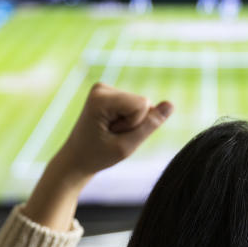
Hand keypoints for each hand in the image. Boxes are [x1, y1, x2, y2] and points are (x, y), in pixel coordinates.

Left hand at [53, 82, 173, 178]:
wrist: (76, 158)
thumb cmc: (98, 156)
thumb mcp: (127, 146)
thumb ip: (150, 125)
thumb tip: (171, 104)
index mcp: (101, 98)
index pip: (143, 104)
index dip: (135, 125)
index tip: (114, 134)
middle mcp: (101, 88)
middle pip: (143, 103)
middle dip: (133, 123)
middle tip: (112, 135)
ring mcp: (104, 88)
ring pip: (142, 105)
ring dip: (131, 123)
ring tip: (110, 132)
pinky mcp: (110, 93)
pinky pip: (137, 106)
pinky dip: (128, 120)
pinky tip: (111, 127)